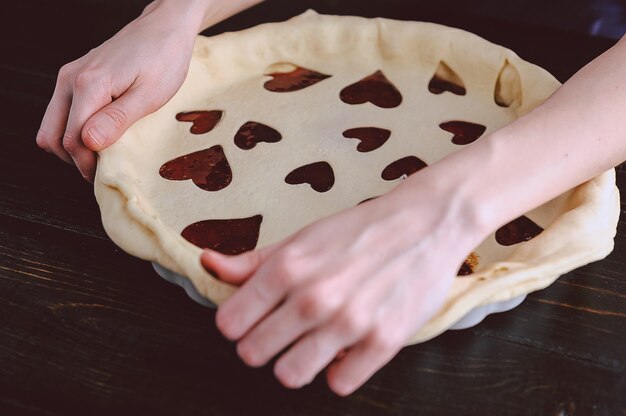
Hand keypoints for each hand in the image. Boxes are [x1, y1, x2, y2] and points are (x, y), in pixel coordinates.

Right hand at [36, 2, 199, 181]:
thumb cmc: (164, 59)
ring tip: (102, 153)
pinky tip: (100, 134)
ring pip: (52, 125)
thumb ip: (117, 119)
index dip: (87, 164)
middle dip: (74, 158)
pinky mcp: (76, 77)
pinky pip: (62, 112)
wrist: (165, 28)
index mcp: (89, 85)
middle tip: (102, 168)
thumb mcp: (149, 95)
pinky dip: (74, 129)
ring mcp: (70, 76)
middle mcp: (71, 79)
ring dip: (71, 145)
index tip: (106, 174)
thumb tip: (88, 143)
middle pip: (51, 136)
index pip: (72, 139)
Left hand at [201, 175, 482, 394]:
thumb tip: (208, 263)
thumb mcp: (300, 238)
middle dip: (264, 345)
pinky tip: (346, 349)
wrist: (424, 224)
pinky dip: (340, 370)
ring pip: (289, 376)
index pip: (229, 324)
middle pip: (253, 354)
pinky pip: (339, 384)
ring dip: (296, 364)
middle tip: (285, 330)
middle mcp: (313, 298)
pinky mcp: (383, 342)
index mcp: (286, 268)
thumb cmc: (358, 230)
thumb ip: (251, 260)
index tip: (256, 317)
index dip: (239, 323)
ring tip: (312, 344)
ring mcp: (349, 323)